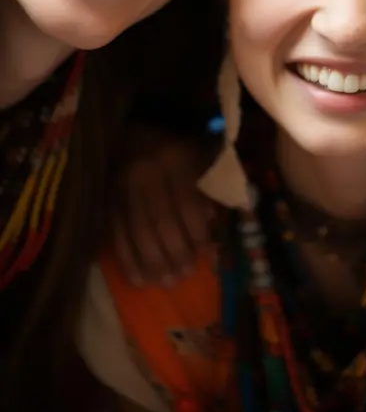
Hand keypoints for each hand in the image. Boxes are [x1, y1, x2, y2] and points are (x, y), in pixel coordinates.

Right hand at [111, 124, 215, 285]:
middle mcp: (145, 173)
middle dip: (174, 253)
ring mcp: (121, 188)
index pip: (186, 203)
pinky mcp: (106, 201)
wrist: (136, 129)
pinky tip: (138, 280)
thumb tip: (211, 227)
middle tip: (184, 276)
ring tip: (167, 282)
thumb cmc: (176, 146)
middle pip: (160, 222)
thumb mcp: (198, 158)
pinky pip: (116, 235)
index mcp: (173, 159)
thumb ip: (205, 192)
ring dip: (153, 263)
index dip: (196, 233)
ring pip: (137, 232)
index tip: (205, 255)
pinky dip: (127, 261)